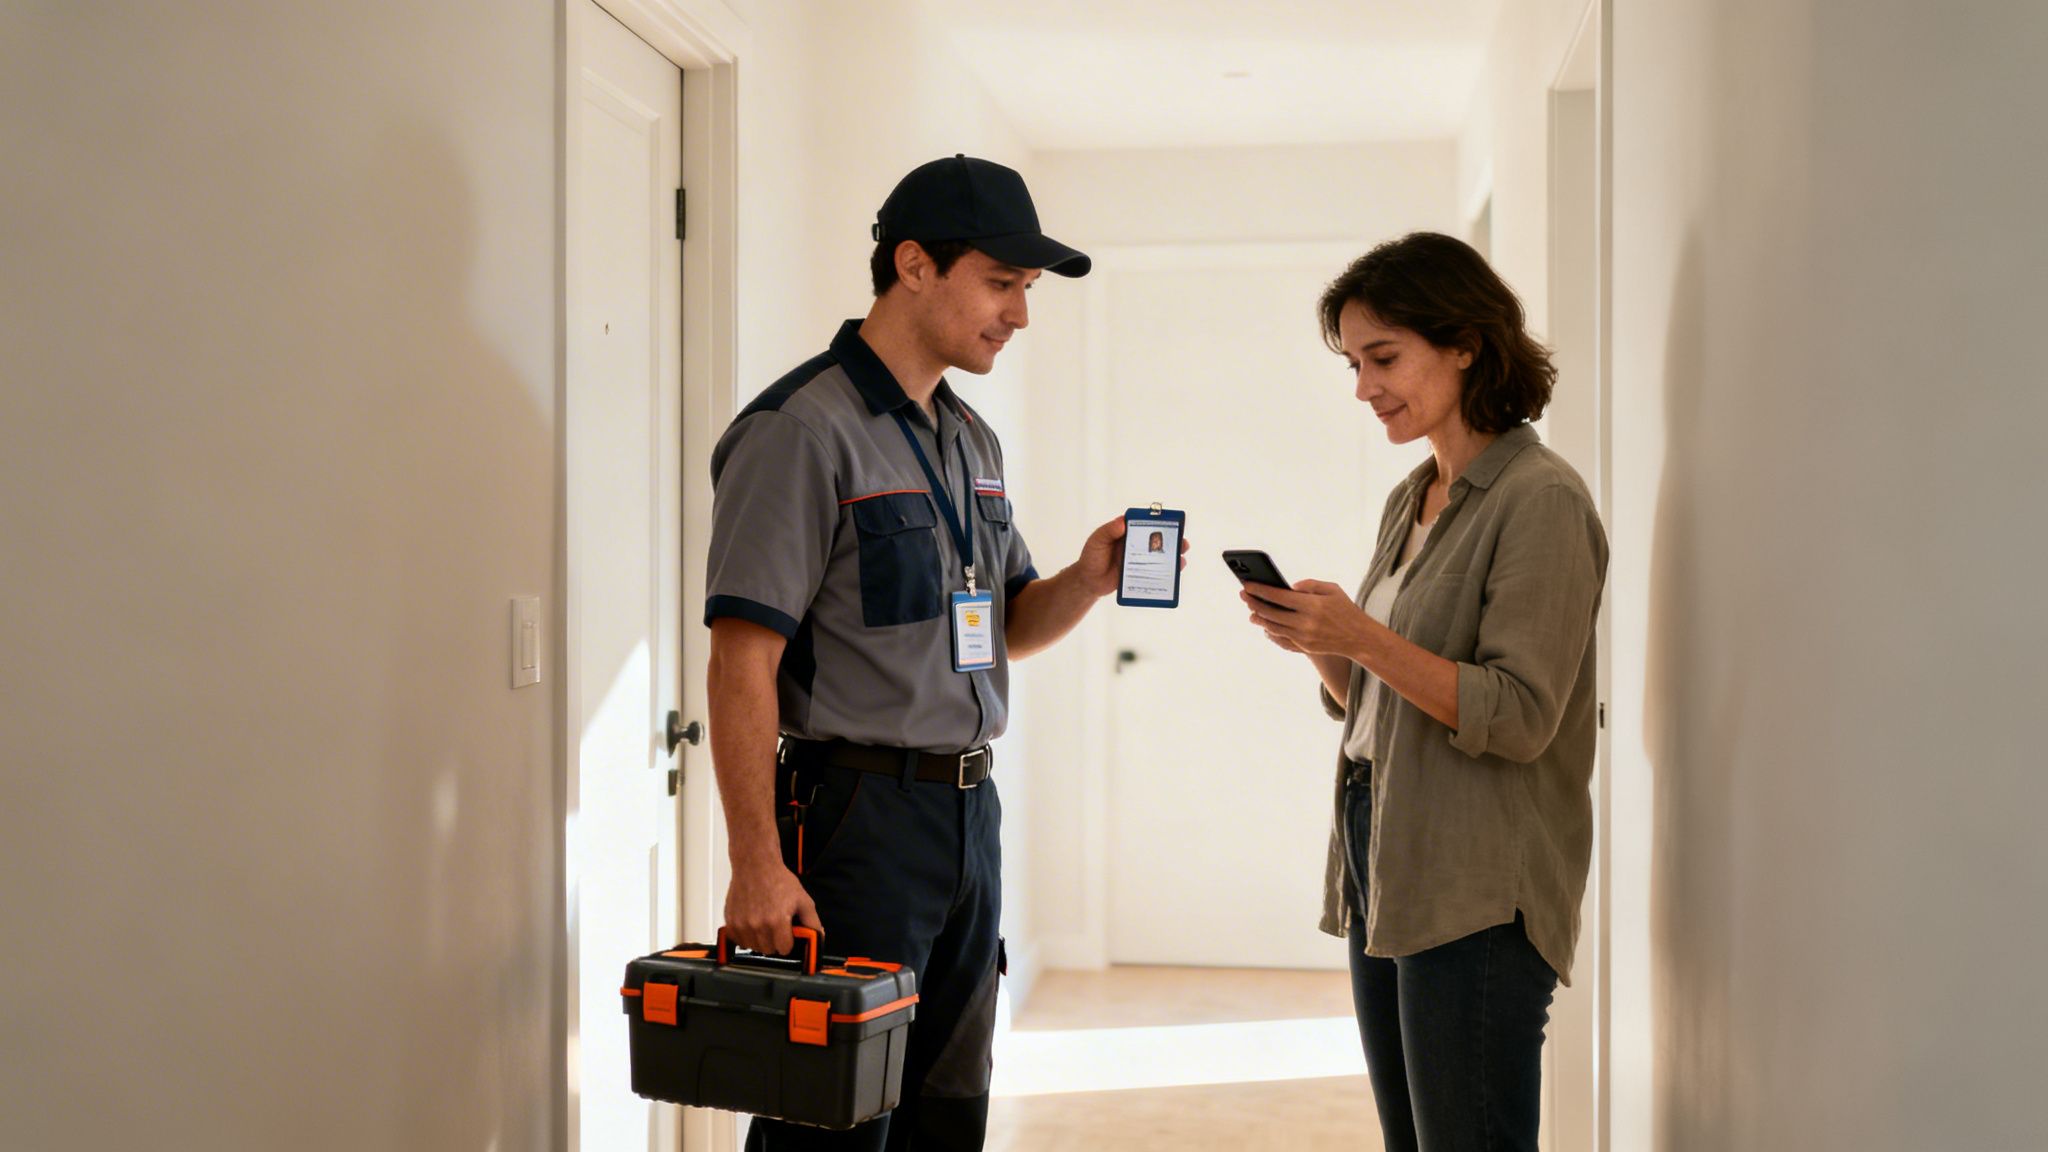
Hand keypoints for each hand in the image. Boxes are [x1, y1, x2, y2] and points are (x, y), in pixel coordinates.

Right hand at [722, 857, 821, 955]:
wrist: (755, 865)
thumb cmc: (780, 881)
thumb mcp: (803, 900)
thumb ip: (812, 922)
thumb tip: (818, 939)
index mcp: (777, 922)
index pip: (784, 949)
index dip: (788, 942)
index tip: (788, 934)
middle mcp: (758, 925)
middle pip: (769, 950)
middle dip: (775, 942)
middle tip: (776, 927)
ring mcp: (742, 924)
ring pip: (753, 947)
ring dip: (760, 940)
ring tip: (764, 924)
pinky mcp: (730, 921)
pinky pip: (739, 940)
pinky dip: (745, 936)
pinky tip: (752, 924)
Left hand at [1066, 515, 1191, 597]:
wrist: (1088, 581)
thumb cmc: (1091, 557)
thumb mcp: (1097, 540)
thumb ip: (1108, 530)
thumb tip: (1122, 521)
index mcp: (1128, 532)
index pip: (1146, 524)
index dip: (1159, 521)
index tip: (1170, 522)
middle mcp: (1137, 544)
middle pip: (1158, 539)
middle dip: (1172, 539)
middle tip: (1182, 541)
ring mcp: (1140, 559)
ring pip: (1161, 555)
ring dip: (1174, 554)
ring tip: (1182, 555)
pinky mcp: (1141, 573)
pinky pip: (1156, 571)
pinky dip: (1167, 571)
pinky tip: (1174, 571)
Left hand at [1240, 579, 1371, 657]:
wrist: (1359, 638)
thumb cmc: (1345, 609)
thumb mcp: (1332, 589)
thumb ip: (1309, 585)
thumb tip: (1288, 587)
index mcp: (1313, 605)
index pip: (1279, 597)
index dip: (1261, 591)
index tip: (1247, 585)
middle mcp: (1306, 622)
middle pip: (1272, 613)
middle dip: (1254, 603)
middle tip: (1243, 595)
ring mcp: (1304, 636)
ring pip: (1273, 627)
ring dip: (1259, 618)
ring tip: (1251, 610)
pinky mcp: (1304, 646)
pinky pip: (1281, 637)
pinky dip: (1271, 630)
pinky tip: (1264, 623)